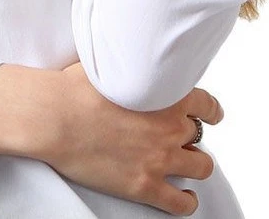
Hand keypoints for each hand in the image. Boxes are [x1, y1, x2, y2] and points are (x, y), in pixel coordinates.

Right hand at [43, 60, 222, 214]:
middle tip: (178, 136)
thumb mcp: (112, 66)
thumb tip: (129, 68)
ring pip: (200, 166)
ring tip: (189, 165)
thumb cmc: (75, 88)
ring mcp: (160, 158)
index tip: (211, 114)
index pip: (205, 103)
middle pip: (198, 135)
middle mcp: (170, 127)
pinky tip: (185, 198)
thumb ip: (133, 72)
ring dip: (196, 165)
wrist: (57, 116)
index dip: (210, 110)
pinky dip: (187, 201)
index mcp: (166, 94)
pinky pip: (181, 202)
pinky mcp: (146, 186)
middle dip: (189, 135)